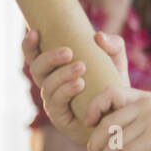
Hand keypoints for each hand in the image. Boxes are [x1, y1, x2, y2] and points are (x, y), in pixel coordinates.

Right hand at [21, 27, 127, 142]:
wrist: (121, 115)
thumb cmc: (113, 84)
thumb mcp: (117, 61)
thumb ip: (113, 44)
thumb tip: (98, 36)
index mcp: (55, 68)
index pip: (34, 55)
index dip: (29, 44)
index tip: (34, 31)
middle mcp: (50, 84)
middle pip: (36, 69)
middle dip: (49, 58)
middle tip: (69, 52)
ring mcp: (53, 102)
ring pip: (47, 85)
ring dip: (62, 74)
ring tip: (82, 67)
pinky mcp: (60, 118)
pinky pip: (56, 103)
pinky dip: (66, 91)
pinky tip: (80, 84)